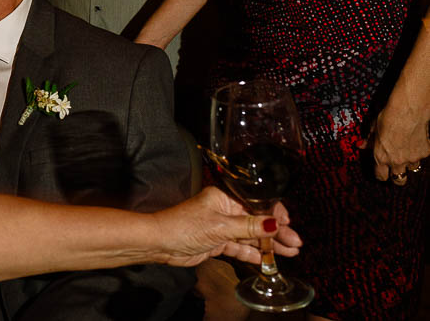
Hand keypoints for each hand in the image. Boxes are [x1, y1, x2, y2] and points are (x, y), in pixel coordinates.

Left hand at [154, 187, 300, 266]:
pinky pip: (240, 247)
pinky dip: (254, 253)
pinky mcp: (218, 242)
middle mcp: (225, 210)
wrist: (161, 243)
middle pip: (257, 220)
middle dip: (277, 231)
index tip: (289, 224)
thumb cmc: (185, 226)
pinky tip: (269, 259)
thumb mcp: (221, 226)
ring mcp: (222, 227)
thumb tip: (275, 223)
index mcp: (224, 197)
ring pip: (251, 235)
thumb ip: (249, 227)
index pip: (256, 203)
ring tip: (291, 252)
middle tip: (296, 243)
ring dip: (269, 244)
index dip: (274, 214)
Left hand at [358, 100, 429, 183]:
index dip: (380, 175)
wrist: (408, 111)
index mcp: (381, 157)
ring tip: (406, 151)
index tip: (381, 172)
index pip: (380, 176)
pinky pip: (421, 157)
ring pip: (412, 169)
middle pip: (399, 181)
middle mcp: (397, 161)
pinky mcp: (425, 153)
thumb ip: (369, 140)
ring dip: (409, 163)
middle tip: (396, 171)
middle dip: (397, 178)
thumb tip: (360, 145)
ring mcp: (412, 158)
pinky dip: (419, 151)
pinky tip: (416, 141)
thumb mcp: (373, 128)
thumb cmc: (389, 117)